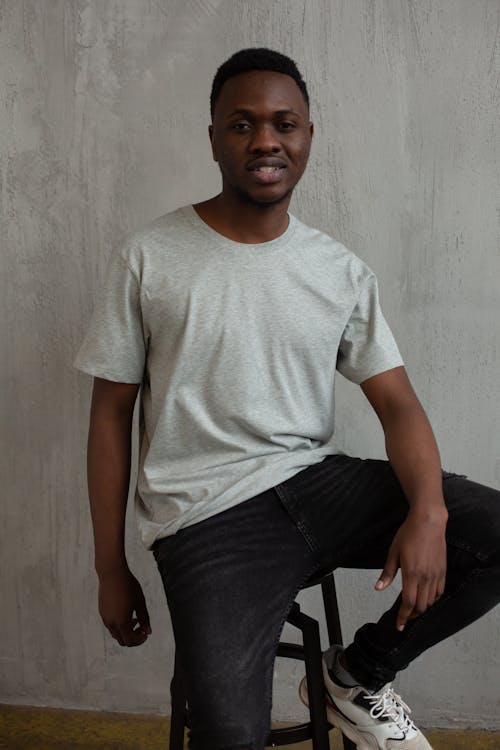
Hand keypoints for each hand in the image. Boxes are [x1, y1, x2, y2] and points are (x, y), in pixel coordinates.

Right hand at [98, 566, 151, 645]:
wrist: (112, 574)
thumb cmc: (129, 586)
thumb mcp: (140, 602)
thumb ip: (144, 619)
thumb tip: (148, 632)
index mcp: (121, 622)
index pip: (130, 641)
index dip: (139, 640)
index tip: (146, 633)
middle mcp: (111, 623)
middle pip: (122, 640)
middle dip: (133, 637)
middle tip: (141, 627)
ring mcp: (105, 618)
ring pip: (115, 633)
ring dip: (126, 631)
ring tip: (134, 618)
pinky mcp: (102, 612)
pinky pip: (110, 625)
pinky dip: (119, 625)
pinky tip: (125, 612)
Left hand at [375, 508, 447, 630]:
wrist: (429, 521)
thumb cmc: (408, 534)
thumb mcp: (393, 552)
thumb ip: (387, 573)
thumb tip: (378, 588)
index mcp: (411, 573)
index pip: (408, 603)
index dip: (403, 617)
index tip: (399, 626)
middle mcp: (425, 577)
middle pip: (420, 606)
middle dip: (411, 616)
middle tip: (403, 619)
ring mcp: (436, 574)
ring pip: (431, 601)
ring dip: (422, 609)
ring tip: (412, 610)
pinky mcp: (443, 570)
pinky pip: (439, 592)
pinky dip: (432, 599)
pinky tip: (425, 598)